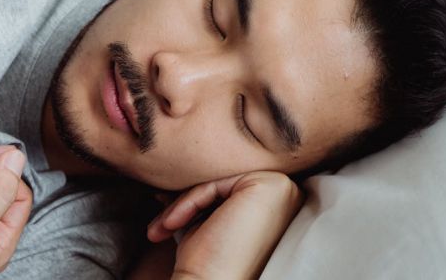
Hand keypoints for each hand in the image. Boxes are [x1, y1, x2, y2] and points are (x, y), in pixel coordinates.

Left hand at [148, 172, 302, 279]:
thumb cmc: (209, 262)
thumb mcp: (206, 220)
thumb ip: (201, 196)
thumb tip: (171, 182)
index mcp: (276, 204)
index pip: (226, 191)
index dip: (192, 201)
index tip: (163, 213)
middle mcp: (287, 194)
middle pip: (222, 184)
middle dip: (184, 202)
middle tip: (158, 222)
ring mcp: (282, 188)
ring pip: (217, 182)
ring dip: (181, 205)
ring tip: (160, 228)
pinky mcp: (268, 184)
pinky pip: (215, 183)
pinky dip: (187, 203)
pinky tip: (170, 224)